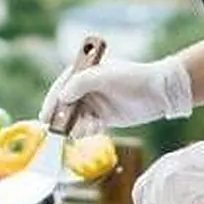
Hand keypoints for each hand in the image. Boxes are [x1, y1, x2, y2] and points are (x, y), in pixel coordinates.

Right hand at [39, 57, 192, 135]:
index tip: (45, 117)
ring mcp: (94, 104)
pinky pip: (88, 127)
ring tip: (85, 128)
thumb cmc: (132, 77)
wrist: (158, 92)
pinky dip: (87, 130)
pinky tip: (94, 129)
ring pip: (76, 119)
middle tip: (59, 131)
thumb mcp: (104, 76)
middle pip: (65, 106)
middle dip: (62, 118)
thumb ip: (81, 84)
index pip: (60, 88)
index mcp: (83, 72)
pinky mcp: (104, 118)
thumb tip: (62, 97)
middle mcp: (85, 88)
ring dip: (76, 126)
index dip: (51, 103)